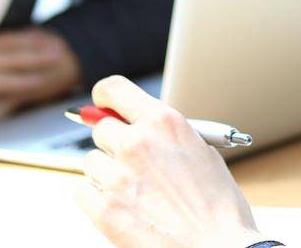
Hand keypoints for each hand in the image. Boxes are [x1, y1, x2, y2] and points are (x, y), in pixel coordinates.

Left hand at [76, 76, 259, 247]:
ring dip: (106, 173)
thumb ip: (165, 134)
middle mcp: (137, 143)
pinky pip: (83, 192)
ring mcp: (118, 177)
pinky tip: (123, 207)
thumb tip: (136, 125)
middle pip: (100, 128)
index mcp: (164, 122)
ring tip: (135, 191)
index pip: (114, 90)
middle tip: (132, 163)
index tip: (102, 104)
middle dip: (112, 143)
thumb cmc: (218, 206)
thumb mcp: (201, 151)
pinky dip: (97, 199)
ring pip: (90, 162)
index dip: (104, 97)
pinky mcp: (105, 210)